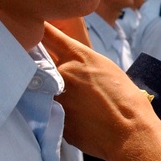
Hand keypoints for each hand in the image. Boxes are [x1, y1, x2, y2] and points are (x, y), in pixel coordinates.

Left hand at [43, 22, 160, 160]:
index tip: (30, 28)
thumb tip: (69, 66)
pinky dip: (57, 112)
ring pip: (41, 89)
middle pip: (39, 62)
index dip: (40, 31)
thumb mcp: (106, 70)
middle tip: (49, 74)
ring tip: (72, 103)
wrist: (129, 132)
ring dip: (46, 91)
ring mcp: (54, 95)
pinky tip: (77, 119)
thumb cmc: (127, 100)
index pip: (49, 35)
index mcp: (78, 57)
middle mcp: (62, 72)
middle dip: (41, 65)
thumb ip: (82, 63)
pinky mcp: (53, 118)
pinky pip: (48, 110)